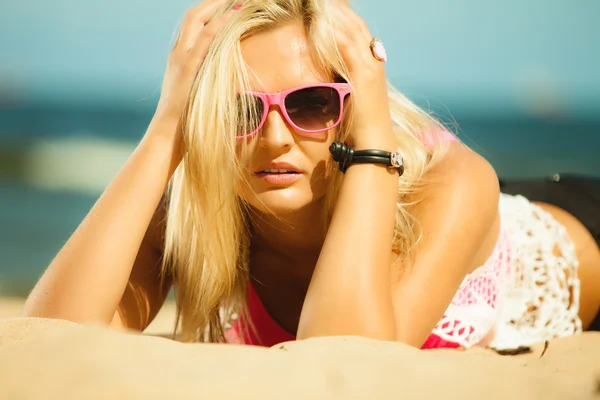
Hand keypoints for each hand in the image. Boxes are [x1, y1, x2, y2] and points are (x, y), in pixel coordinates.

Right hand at [152, 0, 236, 136]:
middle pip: (192, 16)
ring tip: (235, 0)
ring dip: (216, 7)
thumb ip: (203, 85)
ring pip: (196, 21)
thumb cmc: (184, 122)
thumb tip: (219, 85)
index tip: (224, 6)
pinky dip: (218, 24)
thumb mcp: (194, 97)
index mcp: (178, 59)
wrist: (168, 135)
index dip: (207, 13)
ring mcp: (181, 59)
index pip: (191, 26)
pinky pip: (205, 39)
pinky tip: (231, 15)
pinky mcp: (189, 68)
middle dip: (212, 3)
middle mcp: (177, 54)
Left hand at [332, 4, 395, 149]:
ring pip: (352, 32)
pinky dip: (335, 33)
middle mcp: (374, 62)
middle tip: (323, 2)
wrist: (372, 143)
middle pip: (357, 26)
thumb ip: (343, 83)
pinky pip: (346, 47)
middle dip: (340, 11)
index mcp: (372, 66)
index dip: (345, 18)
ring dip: (336, 16)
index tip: (328, 8)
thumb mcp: (351, 98)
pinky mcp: (364, 76)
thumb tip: (328, 76)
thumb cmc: (359, 127)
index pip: (359, 33)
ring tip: (321, 5)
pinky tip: (322, 23)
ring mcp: (371, 67)